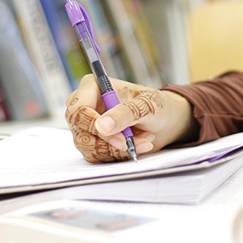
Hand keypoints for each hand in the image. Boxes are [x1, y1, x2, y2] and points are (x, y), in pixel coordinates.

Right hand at [65, 75, 197, 162]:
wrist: (165, 121)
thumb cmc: (155, 105)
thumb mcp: (147, 105)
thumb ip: (126, 113)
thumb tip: (101, 126)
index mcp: (92, 87)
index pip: (78, 109)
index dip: (92, 124)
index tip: (116, 135)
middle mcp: (85, 106)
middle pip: (80, 131)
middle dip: (109, 140)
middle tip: (132, 140)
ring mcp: (86, 126)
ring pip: (89, 147)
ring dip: (118, 149)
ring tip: (144, 138)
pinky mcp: (92, 143)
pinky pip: (97, 156)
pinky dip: (119, 155)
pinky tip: (138, 145)